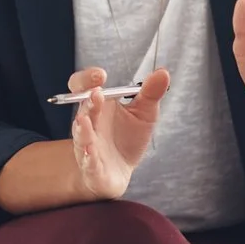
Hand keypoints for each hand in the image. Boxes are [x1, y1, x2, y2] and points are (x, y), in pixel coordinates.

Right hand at [68, 65, 171, 199]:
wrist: (119, 171)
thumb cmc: (127, 138)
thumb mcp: (144, 113)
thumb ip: (150, 93)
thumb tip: (163, 72)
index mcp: (98, 105)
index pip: (83, 87)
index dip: (86, 79)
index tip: (100, 75)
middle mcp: (89, 123)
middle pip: (83, 109)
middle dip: (89, 101)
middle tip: (97, 93)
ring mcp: (87, 145)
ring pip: (81, 136)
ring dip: (82, 128)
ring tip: (84, 120)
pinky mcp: (92, 167)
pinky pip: (87, 162)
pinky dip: (88, 157)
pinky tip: (90, 152)